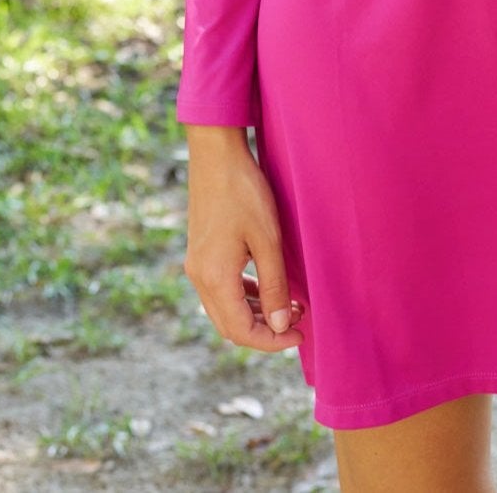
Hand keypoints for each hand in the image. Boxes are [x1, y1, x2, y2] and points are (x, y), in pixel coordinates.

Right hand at [182, 125, 305, 351]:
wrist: (216, 154)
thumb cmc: (244, 192)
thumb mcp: (267, 239)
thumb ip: (274, 285)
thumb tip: (280, 325)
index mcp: (214, 277)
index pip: (241, 331)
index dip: (271, 341)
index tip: (299, 334)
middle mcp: (199, 277)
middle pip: (230, 326)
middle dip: (265, 331)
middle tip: (297, 320)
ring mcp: (197, 264)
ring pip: (225, 309)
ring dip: (256, 313)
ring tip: (289, 303)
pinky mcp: (200, 252)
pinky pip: (221, 289)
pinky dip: (244, 296)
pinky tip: (267, 286)